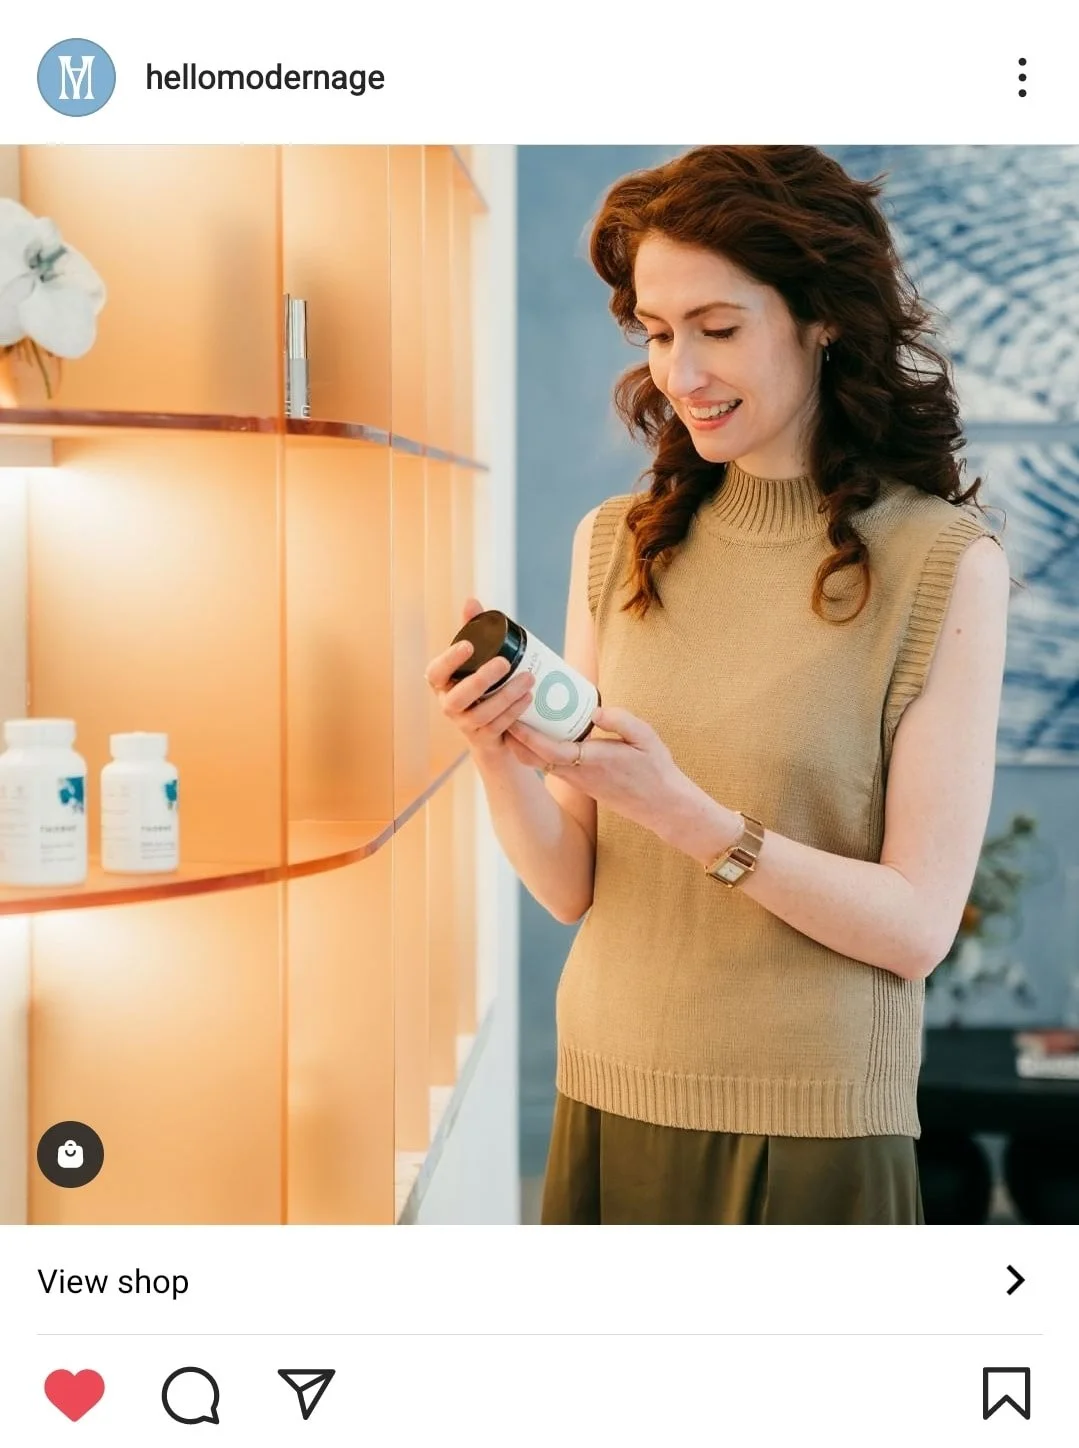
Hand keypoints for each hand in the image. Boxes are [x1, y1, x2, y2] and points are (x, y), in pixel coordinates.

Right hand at [424, 597, 535, 759]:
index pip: (436, 672)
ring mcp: (465, 725)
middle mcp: (449, 705)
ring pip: (482, 714)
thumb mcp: (477, 659)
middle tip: (505, 662)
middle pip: (459, 697)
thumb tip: (471, 600)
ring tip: (528, 679)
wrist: (494, 732)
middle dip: (482, 680)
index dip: (449, 660)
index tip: (468, 646)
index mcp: (443, 683)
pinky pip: (498, 727)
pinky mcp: (483, 739)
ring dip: (506, 696)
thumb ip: (473, 630)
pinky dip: (514, 711)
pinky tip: (529, 697)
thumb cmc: (482, 686)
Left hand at [509, 705, 689, 836]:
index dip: (526, 735)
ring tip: (520, 717)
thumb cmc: (656, 771)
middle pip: (532, 759)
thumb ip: (620, 720)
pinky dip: (540, 750)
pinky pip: (551, 765)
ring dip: (525, 744)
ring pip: (539, 763)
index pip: (548, 750)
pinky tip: (544, 732)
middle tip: (506, 712)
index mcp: (591, 762)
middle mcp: (577, 774)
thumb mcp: (645, 737)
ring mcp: (577, 780)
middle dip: (515, 739)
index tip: (512, 716)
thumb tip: (594, 709)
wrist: (663, 805)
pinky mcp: (580, 783)